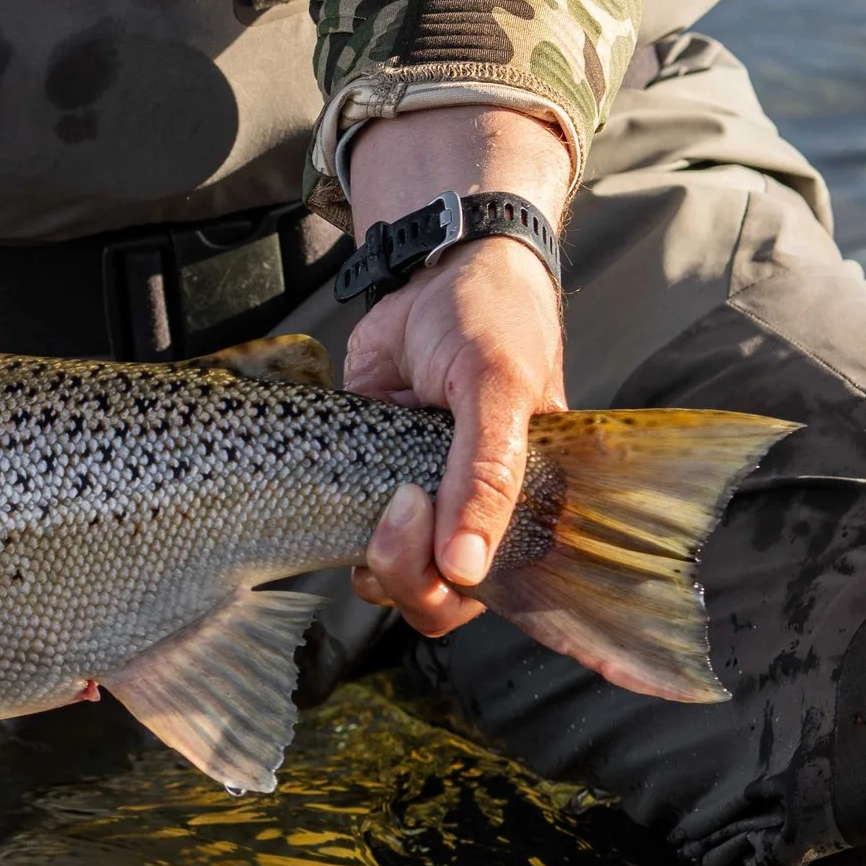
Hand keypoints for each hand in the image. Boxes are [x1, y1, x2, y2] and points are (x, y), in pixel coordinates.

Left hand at [339, 105, 570, 637]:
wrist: (437, 268)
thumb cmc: (490, 320)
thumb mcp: (498, 389)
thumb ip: (485, 476)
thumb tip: (466, 566)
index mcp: (527, 504)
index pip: (496, 589)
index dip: (457, 587)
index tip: (434, 540)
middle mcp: (475, 514)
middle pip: (436, 597)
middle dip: (406, 573)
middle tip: (395, 506)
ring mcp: (421, 500)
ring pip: (389, 574)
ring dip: (370, 551)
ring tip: (376, 487)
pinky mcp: (370, 479)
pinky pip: (350, 532)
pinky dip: (338, 524)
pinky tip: (345, 481)